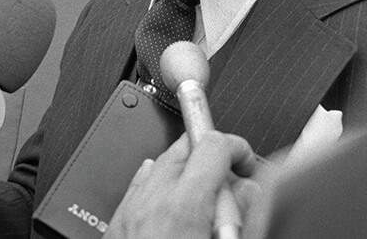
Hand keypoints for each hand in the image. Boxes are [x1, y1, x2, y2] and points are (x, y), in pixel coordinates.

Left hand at [105, 131, 259, 238]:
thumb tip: (249, 190)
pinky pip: (138, 184)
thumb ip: (240, 214)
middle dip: (211, 156)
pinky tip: (171, 202)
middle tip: (231, 181)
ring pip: (159, 163)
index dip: (237, 147)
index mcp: (183, 206)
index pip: (213, 144)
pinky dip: (158, 184)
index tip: (246, 162)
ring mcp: (130, 210)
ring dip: (186, 171)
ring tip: (205, 199)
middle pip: (184, 146)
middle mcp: (152, 201)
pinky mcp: (117, 222)